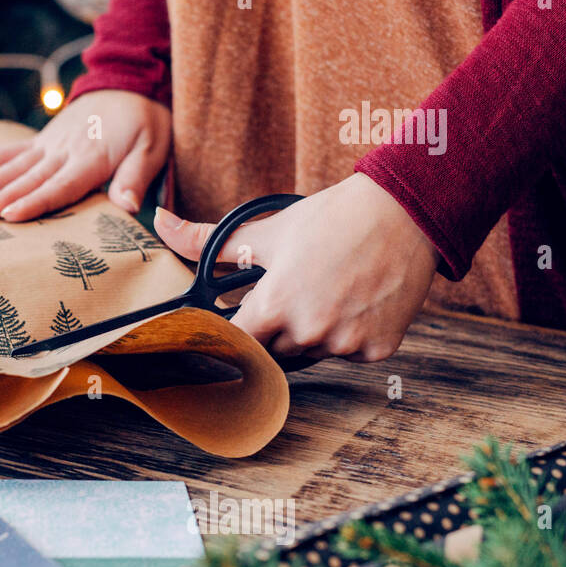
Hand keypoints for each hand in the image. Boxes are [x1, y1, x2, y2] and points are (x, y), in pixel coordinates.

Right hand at [0, 89, 171, 220]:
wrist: (129, 82)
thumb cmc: (146, 122)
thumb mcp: (153, 148)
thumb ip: (135, 177)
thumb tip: (126, 206)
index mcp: (91, 158)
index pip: (60, 185)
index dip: (35, 202)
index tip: (11, 215)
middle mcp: (63, 151)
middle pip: (29, 178)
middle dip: (1, 196)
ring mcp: (47, 144)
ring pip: (12, 165)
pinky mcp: (39, 140)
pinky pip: (6, 152)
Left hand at [153, 174, 437, 361]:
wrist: (405, 212)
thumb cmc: (331, 219)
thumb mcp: (264, 231)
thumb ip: (206, 241)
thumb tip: (159, 222)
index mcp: (275, 305)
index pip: (238, 344)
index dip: (235, 334)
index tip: (240, 323)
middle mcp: (309, 330)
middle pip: (274, 351)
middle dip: (274, 329)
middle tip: (291, 295)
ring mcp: (346, 343)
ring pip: (312, 354)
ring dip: (310, 333)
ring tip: (325, 292)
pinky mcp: (379, 349)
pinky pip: (350, 354)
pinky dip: (349, 335)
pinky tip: (355, 301)